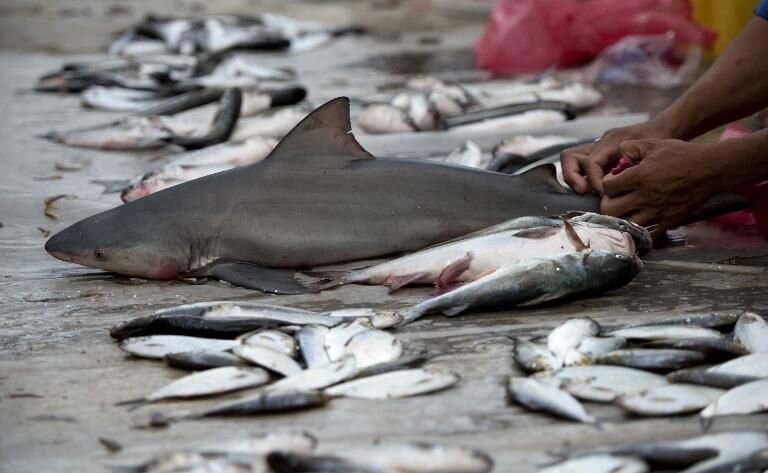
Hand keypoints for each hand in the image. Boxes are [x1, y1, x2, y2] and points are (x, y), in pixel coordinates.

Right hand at [561, 120, 673, 194]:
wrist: (664, 128)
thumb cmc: (661, 139)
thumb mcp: (651, 153)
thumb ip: (633, 167)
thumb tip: (615, 187)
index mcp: (612, 140)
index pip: (591, 162)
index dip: (594, 180)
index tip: (604, 193)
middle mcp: (599, 142)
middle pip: (569, 157)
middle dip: (573, 177)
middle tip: (584, 191)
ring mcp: (596, 147)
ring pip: (571, 161)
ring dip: (575, 178)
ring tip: (587, 193)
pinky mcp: (598, 155)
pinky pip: (582, 167)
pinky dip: (583, 179)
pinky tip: (597, 190)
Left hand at [600, 139, 719, 231]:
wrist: (711, 170)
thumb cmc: (682, 155)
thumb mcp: (654, 144)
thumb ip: (631, 147)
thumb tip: (617, 154)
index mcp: (639, 177)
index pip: (607, 187)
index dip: (606, 183)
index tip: (614, 181)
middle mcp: (645, 197)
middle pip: (609, 209)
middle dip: (608, 202)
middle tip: (615, 197)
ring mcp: (656, 212)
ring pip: (624, 224)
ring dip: (621, 217)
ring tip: (626, 209)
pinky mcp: (668, 222)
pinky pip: (646, 233)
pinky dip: (639, 228)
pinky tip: (641, 218)